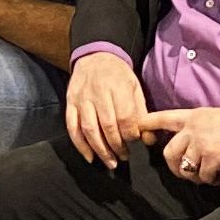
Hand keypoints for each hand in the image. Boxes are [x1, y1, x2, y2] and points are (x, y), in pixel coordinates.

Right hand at [65, 50, 147, 167]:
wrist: (95, 57)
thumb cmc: (118, 76)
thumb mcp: (135, 88)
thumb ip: (141, 113)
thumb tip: (149, 139)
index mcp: (117, 86)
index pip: (125, 116)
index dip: (131, 134)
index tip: (136, 143)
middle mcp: (98, 92)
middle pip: (107, 125)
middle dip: (117, 146)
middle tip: (124, 157)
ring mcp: (81, 99)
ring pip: (89, 129)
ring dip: (100, 150)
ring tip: (110, 162)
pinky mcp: (70, 104)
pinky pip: (72, 127)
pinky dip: (80, 145)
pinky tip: (90, 157)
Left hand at [141, 104, 219, 183]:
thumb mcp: (212, 115)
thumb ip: (195, 127)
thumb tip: (186, 145)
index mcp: (192, 116)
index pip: (163, 118)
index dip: (147, 124)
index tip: (138, 130)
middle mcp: (193, 129)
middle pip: (168, 152)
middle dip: (174, 167)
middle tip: (184, 172)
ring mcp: (202, 143)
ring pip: (185, 168)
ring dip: (195, 176)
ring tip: (207, 175)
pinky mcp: (213, 157)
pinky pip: (203, 177)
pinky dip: (211, 180)